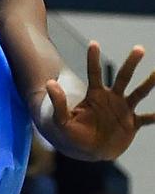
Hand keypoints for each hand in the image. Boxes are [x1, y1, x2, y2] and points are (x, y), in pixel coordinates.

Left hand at [46, 42, 154, 160]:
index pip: (94, 72)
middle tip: (139, 48)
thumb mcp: (61, 120)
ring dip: (149, 83)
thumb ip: (57, 103)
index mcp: (95, 94)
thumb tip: (49, 83)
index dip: (93, 58)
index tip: (93, 43)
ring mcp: (123, 110)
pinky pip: (147, 119)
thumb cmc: (72, 134)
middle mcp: (112, 98)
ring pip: (138, 93)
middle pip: (123, 76)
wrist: (87, 151)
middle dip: (131, 63)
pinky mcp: (131, 124)